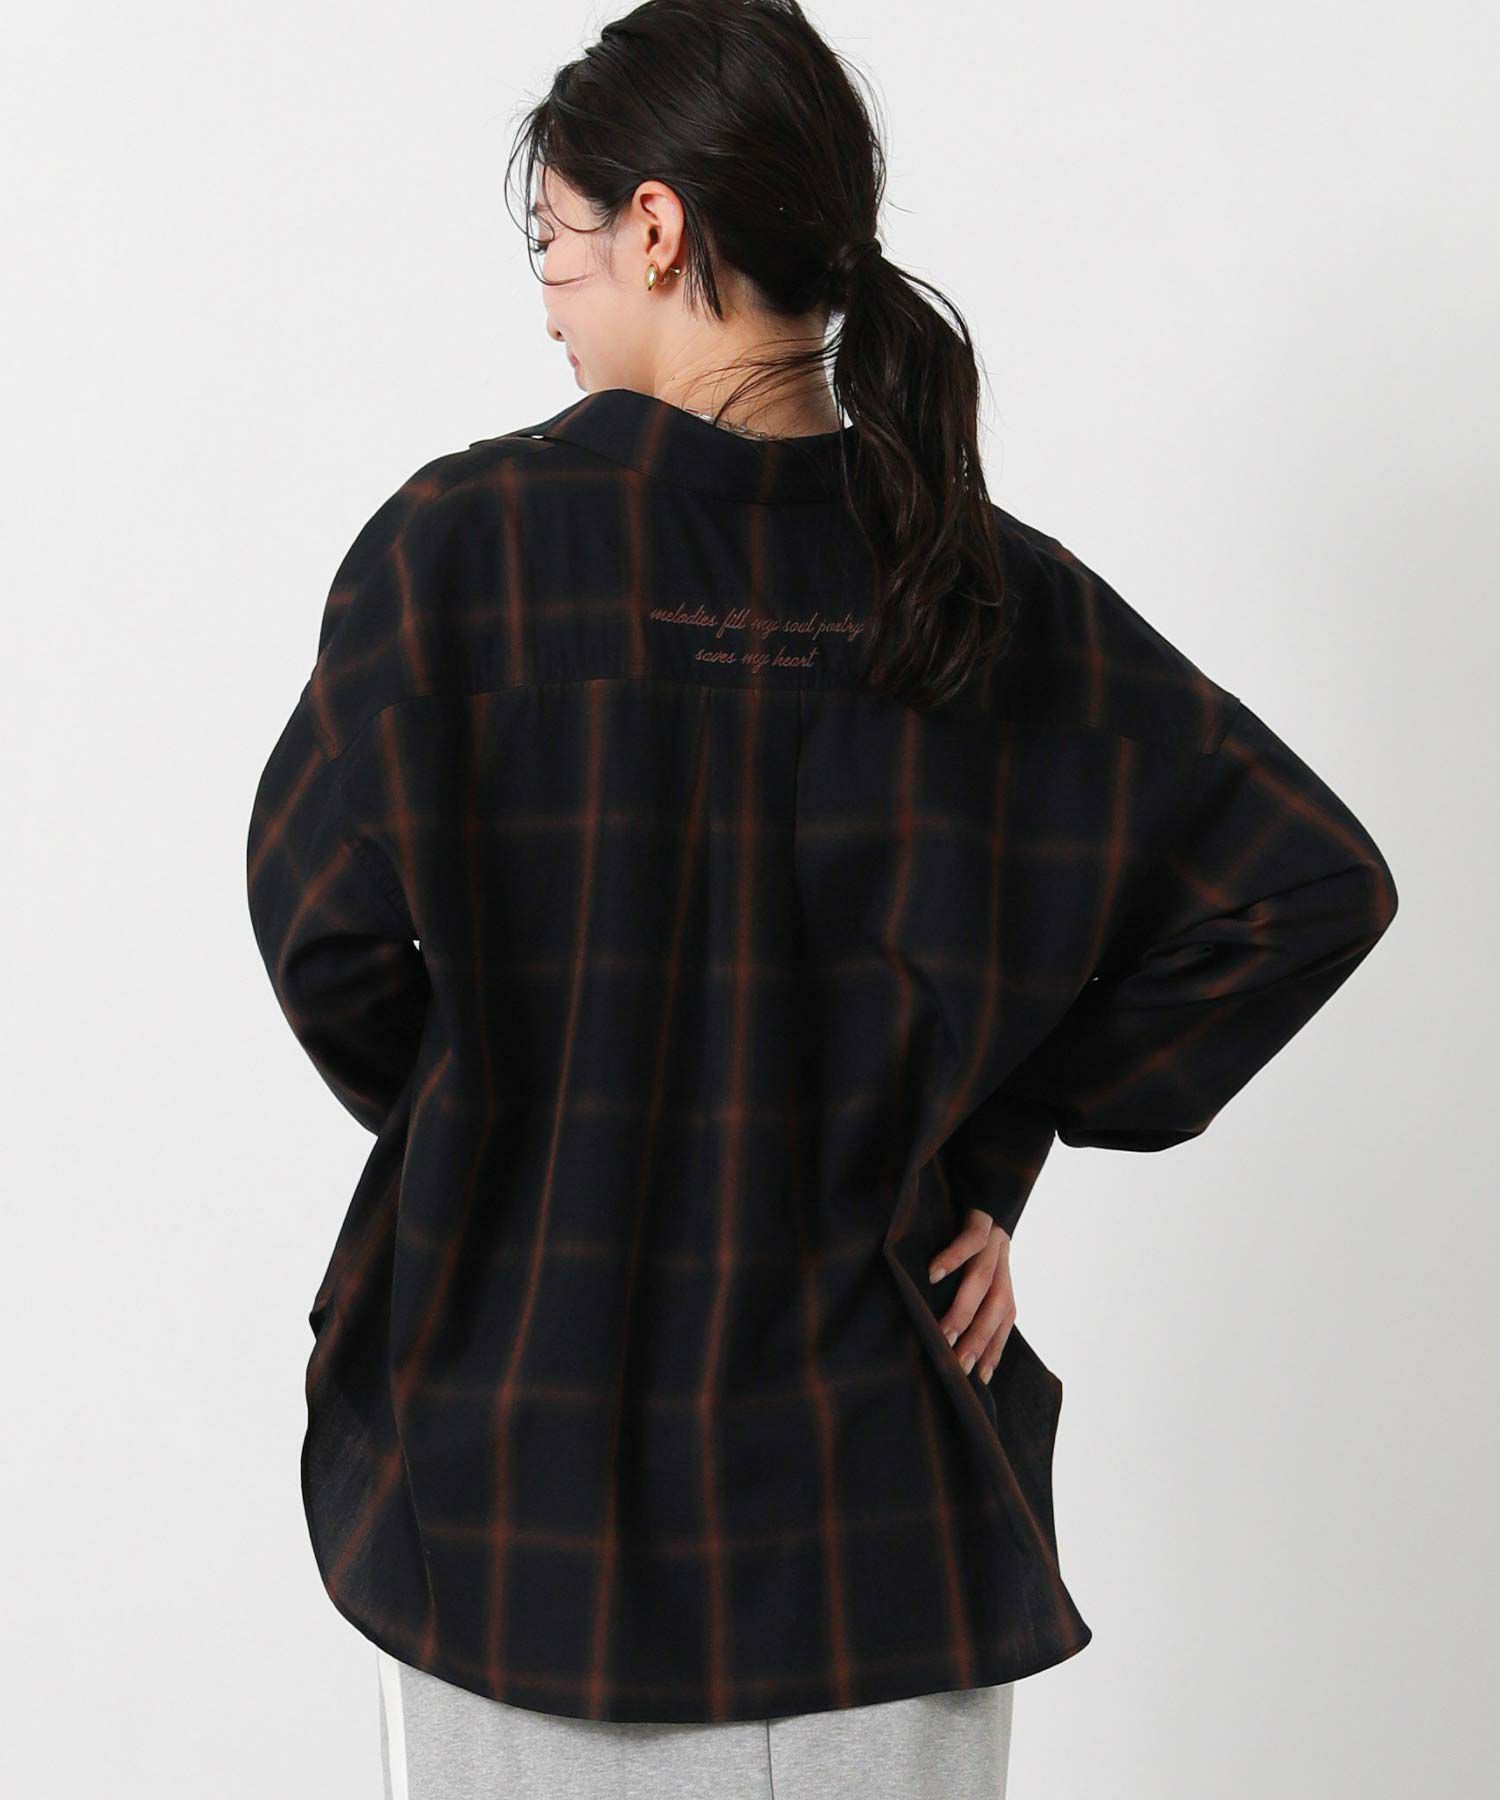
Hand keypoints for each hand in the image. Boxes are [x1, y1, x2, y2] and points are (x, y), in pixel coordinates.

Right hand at [927, 1208, 1014, 1384]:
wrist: (981, 1172)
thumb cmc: (965, 1226)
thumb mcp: (971, 1260)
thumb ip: (965, 1288)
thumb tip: (941, 1328)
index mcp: (1003, 1274)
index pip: (1004, 1317)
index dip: (996, 1347)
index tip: (982, 1378)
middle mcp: (1003, 1260)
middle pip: (997, 1305)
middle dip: (980, 1339)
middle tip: (960, 1366)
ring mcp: (995, 1238)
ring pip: (984, 1279)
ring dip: (965, 1309)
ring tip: (945, 1333)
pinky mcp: (981, 1215)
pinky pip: (971, 1239)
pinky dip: (954, 1257)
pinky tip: (933, 1274)